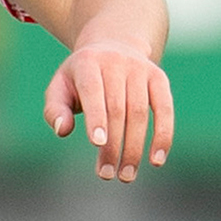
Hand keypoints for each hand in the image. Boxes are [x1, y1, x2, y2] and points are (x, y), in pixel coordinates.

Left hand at [43, 38, 173, 182]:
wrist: (112, 46)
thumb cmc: (80, 77)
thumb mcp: (60, 87)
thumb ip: (55, 109)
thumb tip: (62, 130)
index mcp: (87, 61)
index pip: (93, 90)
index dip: (96, 117)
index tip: (98, 144)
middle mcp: (115, 61)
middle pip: (117, 108)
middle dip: (113, 144)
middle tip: (107, 174)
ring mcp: (140, 68)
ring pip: (140, 112)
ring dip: (134, 147)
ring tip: (126, 175)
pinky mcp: (159, 77)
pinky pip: (165, 109)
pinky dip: (163, 136)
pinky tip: (156, 160)